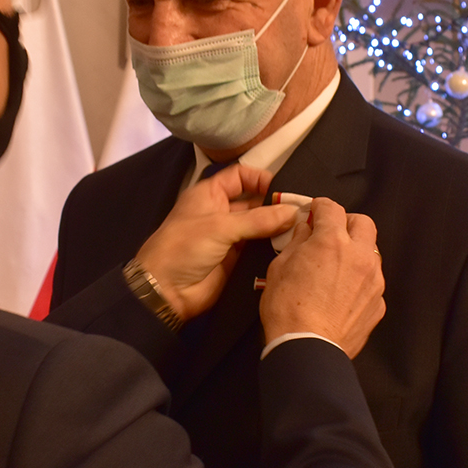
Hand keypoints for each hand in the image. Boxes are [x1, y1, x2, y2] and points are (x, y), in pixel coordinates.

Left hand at [134, 164, 298, 321]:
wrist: (166, 291)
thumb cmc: (182, 248)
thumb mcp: (220, 226)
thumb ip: (258, 219)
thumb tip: (291, 212)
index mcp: (210, 194)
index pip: (239, 176)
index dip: (260, 178)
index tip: (282, 188)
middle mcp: (220, 212)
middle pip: (254, 202)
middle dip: (275, 205)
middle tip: (301, 211)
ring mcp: (228, 237)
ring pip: (259, 226)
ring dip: (277, 227)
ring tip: (301, 228)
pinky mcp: (235, 260)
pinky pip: (258, 248)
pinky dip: (272, 247)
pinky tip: (291, 246)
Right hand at [260, 198, 384, 357]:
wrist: (307, 348)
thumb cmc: (287, 309)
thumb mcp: (280, 267)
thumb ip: (297, 242)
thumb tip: (305, 230)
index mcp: (332, 242)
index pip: (332, 208)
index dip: (321, 206)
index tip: (316, 210)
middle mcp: (359, 256)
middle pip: (363, 223)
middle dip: (347, 223)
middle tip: (331, 232)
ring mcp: (373, 281)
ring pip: (371, 253)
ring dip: (356, 252)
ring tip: (337, 266)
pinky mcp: (378, 303)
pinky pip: (372, 282)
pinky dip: (359, 280)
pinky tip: (342, 292)